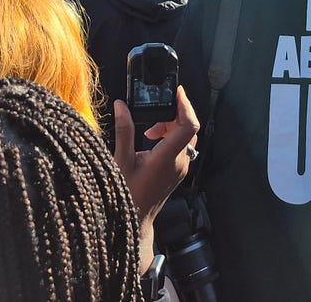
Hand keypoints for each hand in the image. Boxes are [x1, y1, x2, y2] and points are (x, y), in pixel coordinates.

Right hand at [113, 85, 200, 230]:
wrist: (135, 219)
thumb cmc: (127, 194)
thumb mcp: (121, 160)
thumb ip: (123, 131)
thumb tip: (121, 106)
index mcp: (167, 158)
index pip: (188, 126)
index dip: (185, 106)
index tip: (177, 92)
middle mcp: (179, 162)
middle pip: (189, 128)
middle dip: (175, 113)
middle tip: (156, 110)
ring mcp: (181, 167)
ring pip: (186, 136)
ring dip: (171, 125)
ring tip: (150, 129)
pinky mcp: (178, 170)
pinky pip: (182, 145)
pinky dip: (171, 136)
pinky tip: (152, 140)